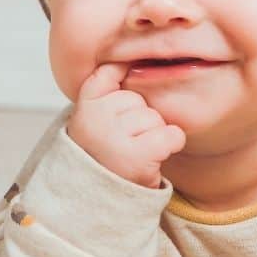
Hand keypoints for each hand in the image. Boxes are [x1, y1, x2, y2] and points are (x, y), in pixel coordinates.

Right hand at [65, 62, 185, 187]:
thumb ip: (105, 86)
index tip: (118, 109)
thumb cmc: (104, 154)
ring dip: (152, 136)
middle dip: (140, 120)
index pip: (109, 72)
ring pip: (155, 117)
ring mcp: (115, 136)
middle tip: (124, 144)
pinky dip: (171, 144)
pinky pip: (171, 134)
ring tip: (134, 153)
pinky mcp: (138, 154)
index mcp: (84, 105)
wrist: (98, 200)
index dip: (121, 85)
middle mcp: (96, 118)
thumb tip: (127, 57)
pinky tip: (154, 157)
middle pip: (139, 99)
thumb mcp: (95, 118)